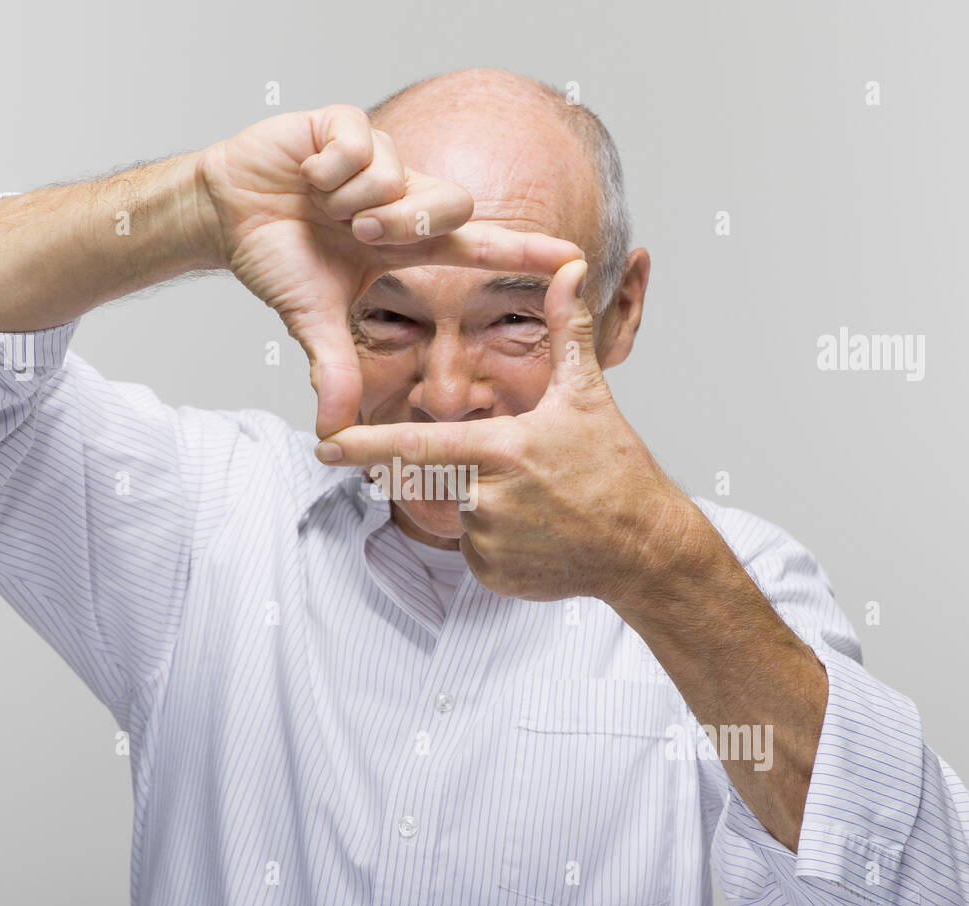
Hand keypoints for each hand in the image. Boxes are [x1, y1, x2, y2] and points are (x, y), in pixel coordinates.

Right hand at [200, 105, 585, 436]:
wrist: (225, 211)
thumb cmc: (277, 257)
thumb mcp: (312, 318)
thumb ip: (335, 367)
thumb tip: (336, 427)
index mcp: (408, 242)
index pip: (480, 248)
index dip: (525, 254)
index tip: (574, 259)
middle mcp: (406, 197)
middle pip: (450, 206)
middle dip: (401, 227)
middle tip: (356, 236)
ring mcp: (381, 158)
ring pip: (400, 175)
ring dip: (353, 199)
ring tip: (320, 204)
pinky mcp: (348, 123)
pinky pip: (359, 145)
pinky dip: (326, 168)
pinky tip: (307, 174)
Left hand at [314, 258, 705, 604]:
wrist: (644, 550)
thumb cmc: (617, 471)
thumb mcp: (590, 396)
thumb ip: (566, 331)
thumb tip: (568, 267)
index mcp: (502, 450)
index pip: (417, 446)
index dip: (364, 446)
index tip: (324, 444)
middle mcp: (487, 499)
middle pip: (447, 476)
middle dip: (473, 471)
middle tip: (527, 479)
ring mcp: (488, 542)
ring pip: (461, 512)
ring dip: (490, 503)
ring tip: (544, 506)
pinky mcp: (491, 575)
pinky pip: (475, 548)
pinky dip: (498, 539)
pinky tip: (541, 535)